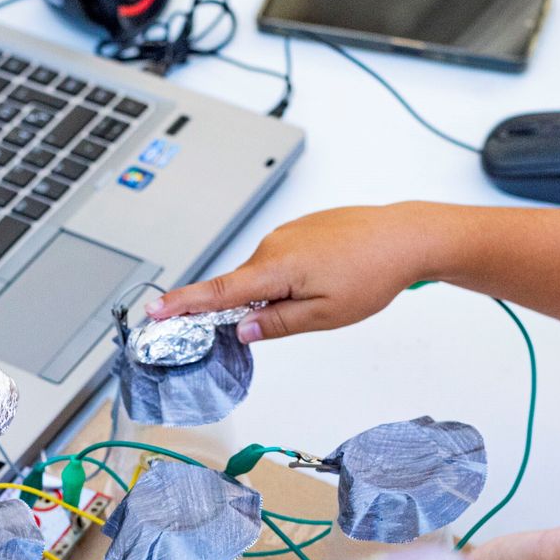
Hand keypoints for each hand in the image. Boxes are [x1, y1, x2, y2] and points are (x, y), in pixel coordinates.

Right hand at [148, 203, 449, 341]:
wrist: (406, 236)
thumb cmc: (372, 273)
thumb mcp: (325, 316)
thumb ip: (277, 324)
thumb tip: (241, 330)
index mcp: (275, 268)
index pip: (217, 292)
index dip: (182, 304)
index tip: (153, 311)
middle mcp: (273, 245)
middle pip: (242, 286)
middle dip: (254, 308)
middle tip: (299, 316)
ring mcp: (286, 233)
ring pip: (265, 274)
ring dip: (280, 292)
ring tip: (329, 292)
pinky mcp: (300, 229)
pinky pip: (281, 260)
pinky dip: (292, 276)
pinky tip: (328, 278)